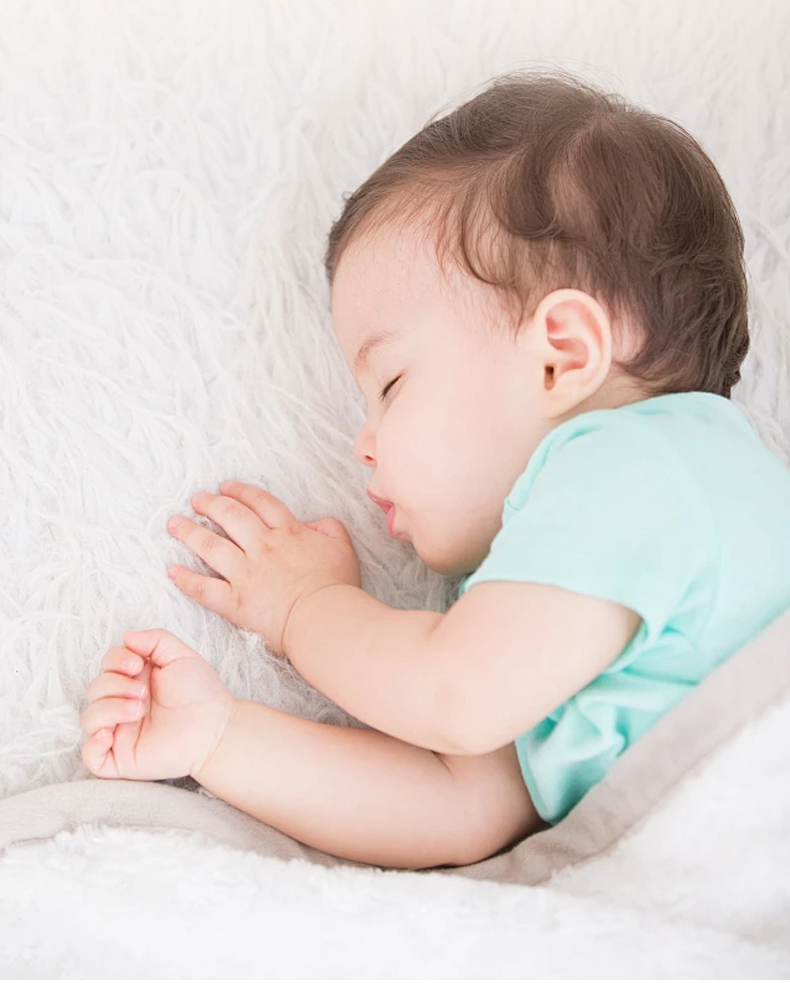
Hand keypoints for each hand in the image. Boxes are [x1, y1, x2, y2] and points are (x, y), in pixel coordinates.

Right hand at [80, 628, 235, 781]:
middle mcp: (123, 704)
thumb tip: (126, 636)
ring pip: (89, 718)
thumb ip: (155, 640)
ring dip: (109, 708)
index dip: (114, 660)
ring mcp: (120, 732)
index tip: (137, 664)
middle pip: (95, 689)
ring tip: (139, 709)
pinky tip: (110, 735)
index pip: (107, 665)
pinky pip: (90, 755)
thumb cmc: (200, 692)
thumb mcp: (180, 655)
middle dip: (115, 684)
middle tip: (144, 692)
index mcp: (135, 680)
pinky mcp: (121, 758)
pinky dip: (92, 744)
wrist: (215, 727)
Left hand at [166, 480, 361, 656]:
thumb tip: (312, 524)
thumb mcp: (342, 547)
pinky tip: (172, 570)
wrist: (324, 617)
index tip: (226, 487)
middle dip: (210, 504)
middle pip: (231, 517)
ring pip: (211, 546)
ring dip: (190, 532)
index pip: (260, 504)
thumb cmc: (336, 586)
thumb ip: (328, 528)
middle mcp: (262, 547)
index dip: (241, 492)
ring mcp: (246, 574)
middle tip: (196, 499)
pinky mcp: (235, 602)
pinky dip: (186, 579)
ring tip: (175, 523)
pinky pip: (204, 588)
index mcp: (288, 533)